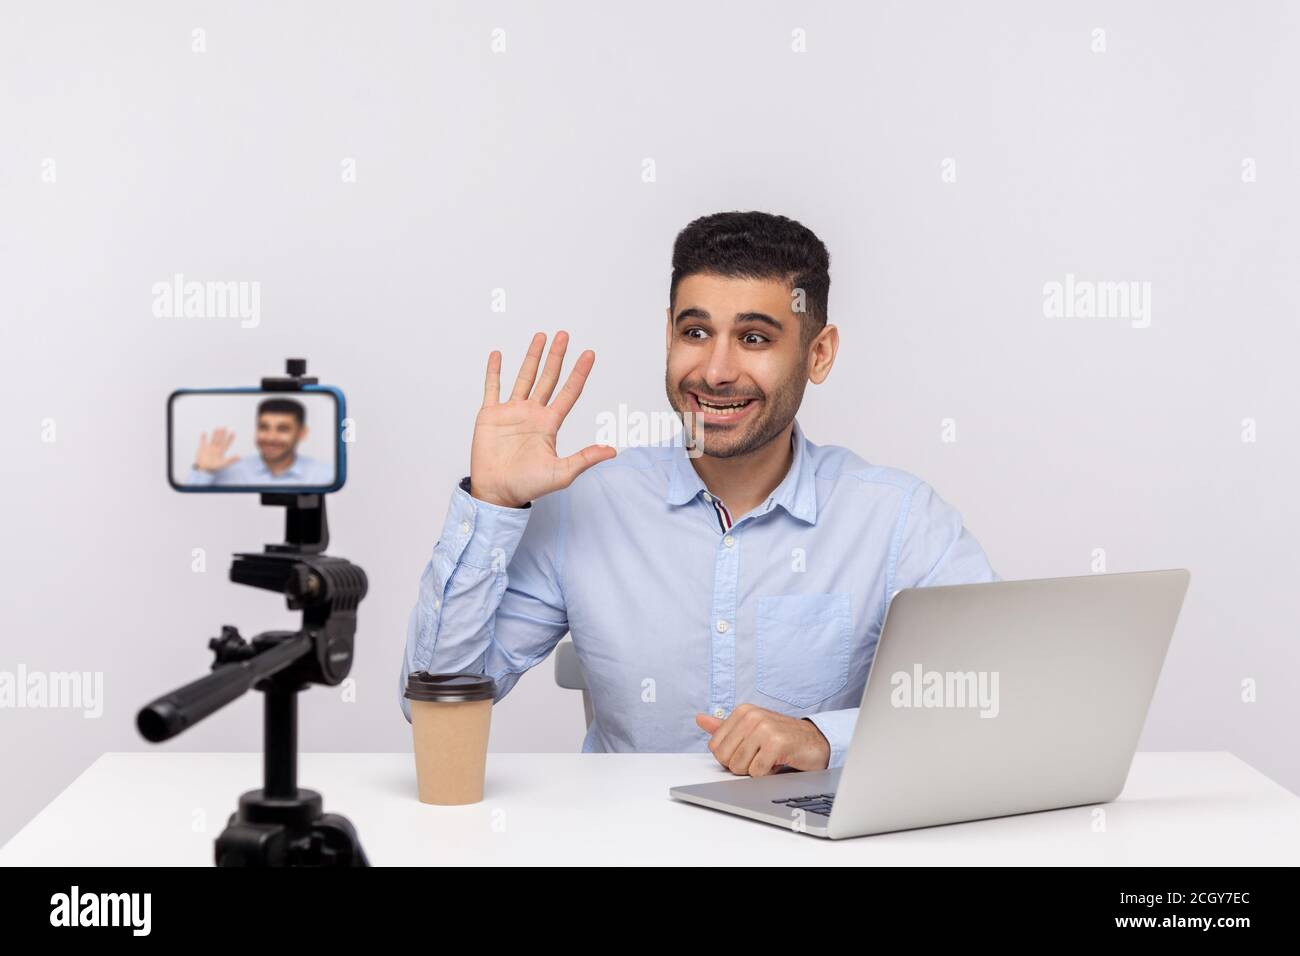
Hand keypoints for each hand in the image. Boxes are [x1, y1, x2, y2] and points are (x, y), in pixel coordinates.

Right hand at [194, 427, 239, 472]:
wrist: (204, 470)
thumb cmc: (214, 468)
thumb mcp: (224, 464)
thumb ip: (231, 460)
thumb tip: (240, 456)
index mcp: (221, 452)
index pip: (226, 443)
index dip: (230, 438)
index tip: (233, 432)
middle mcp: (216, 449)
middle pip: (220, 440)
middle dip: (222, 434)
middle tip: (224, 427)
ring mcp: (209, 448)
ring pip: (213, 439)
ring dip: (215, 434)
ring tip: (217, 427)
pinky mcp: (202, 449)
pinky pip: (203, 442)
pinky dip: (203, 438)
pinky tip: (204, 432)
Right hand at [469, 331, 616, 507]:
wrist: (498, 492)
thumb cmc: (528, 486)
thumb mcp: (561, 473)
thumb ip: (585, 458)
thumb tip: (612, 450)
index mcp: (549, 424)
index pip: (569, 392)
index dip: (579, 373)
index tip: (589, 354)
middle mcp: (532, 413)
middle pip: (548, 378)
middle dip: (556, 356)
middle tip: (564, 335)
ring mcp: (511, 412)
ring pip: (524, 377)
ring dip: (532, 357)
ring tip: (540, 336)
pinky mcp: (490, 415)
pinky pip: (492, 388)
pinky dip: (494, 371)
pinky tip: (498, 354)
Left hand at [695, 704, 830, 776]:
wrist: (814, 741)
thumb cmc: (781, 737)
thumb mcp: (751, 729)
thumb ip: (724, 727)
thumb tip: (700, 719)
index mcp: (742, 711)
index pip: (715, 748)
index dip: (730, 758)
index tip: (747, 751)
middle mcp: (752, 716)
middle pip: (725, 758)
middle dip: (741, 765)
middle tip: (759, 756)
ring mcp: (764, 728)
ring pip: (740, 766)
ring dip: (755, 770)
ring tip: (769, 758)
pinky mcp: (777, 743)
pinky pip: (757, 772)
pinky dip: (767, 774)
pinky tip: (778, 762)